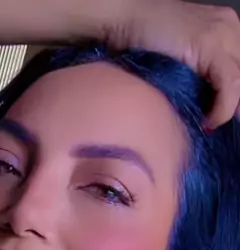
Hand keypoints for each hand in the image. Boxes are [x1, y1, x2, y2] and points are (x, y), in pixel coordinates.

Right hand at [106, 1, 239, 127]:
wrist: (121, 21)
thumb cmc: (140, 44)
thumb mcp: (180, 62)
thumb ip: (199, 78)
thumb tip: (210, 112)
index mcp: (226, 28)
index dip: (235, 101)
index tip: (218, 122)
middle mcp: (229, 26)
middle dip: (235, 105)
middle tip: (217, 127)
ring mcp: (222, 32)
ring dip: (230, 110)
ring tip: (211, 125)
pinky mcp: (210, 44)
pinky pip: (230, 83)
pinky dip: (223, 107)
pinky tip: (209, 121)